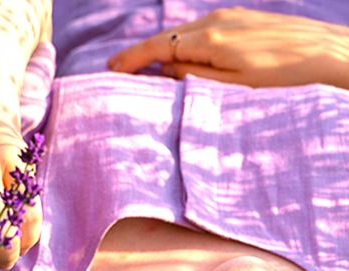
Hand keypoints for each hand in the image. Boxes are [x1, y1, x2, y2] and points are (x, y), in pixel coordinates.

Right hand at [108, 7, 348, 88]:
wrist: (327, 52)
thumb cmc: (283, 76)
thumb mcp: (233, 86)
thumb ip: (194, 77)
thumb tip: (165, 71)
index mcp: (210, 39)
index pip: (158, 48)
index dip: (131, 59)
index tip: (111, 70)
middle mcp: (215, 21)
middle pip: (166, 37)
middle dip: (140, 54)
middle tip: (117, 69)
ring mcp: (228, 16)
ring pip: (182, 33)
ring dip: (160, 49)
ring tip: (143, 67)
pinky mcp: (240, 18)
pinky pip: (200, 30)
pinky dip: (181, 44)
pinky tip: (178, 56)